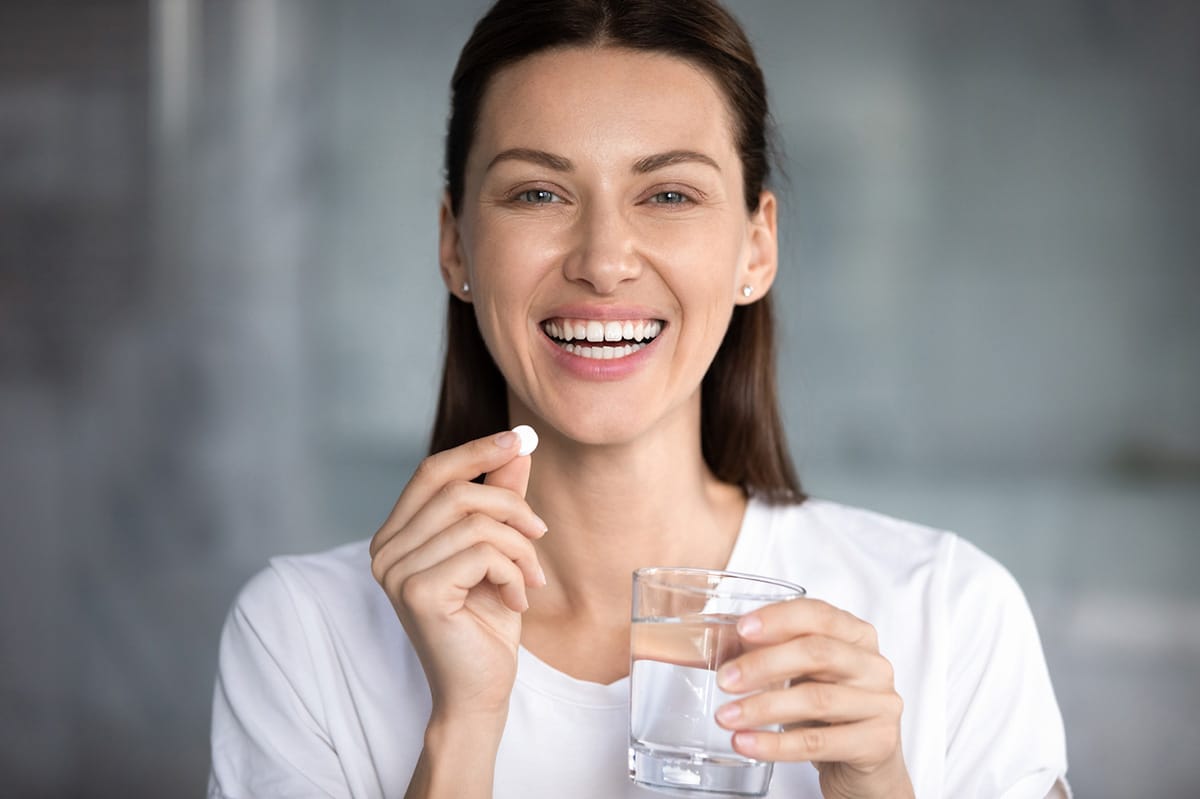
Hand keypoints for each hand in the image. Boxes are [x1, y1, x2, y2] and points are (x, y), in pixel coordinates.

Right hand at [369, 431, 547, 728]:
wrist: (480, 690)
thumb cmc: (486, 621)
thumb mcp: (498, 548)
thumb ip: (498, 497)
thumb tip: (517, 445)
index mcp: (396, 534)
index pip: (433, 471)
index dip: (477, 451)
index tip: (520, 439)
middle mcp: (385, 550)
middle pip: (457, 490)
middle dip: (512, 506)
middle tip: (540, 535)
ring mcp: (396, 571)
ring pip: (476, 522)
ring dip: (519, 549)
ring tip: (530, 579)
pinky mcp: (418, 592)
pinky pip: (482, 553)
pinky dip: (513, 572)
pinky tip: (516, 600)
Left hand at [713, 599, 912, 798]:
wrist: (862, 765)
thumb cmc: (828, 711)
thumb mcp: (800, 674)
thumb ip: (765, 654)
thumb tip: (716, 645)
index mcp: (856, 635)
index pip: (818, 614)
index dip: (778, 619)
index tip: (741, 629)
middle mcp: (874, 664)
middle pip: (817, 653)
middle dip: (764, 664)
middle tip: (725, 679)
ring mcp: (881, 703)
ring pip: (816, 699)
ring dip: (763, 707)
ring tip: (726, 716)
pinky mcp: (877, 742)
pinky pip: (818, 742)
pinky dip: (775, 744)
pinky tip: (746, 742)